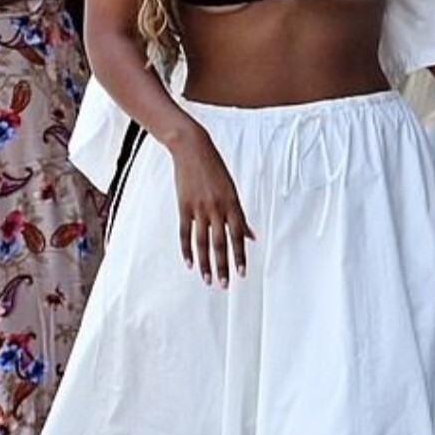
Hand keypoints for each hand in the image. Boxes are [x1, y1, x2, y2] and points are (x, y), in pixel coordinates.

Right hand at [169, 125, 254, 287]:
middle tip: (224, 285)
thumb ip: (239, 216)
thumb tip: (251, 236)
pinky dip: (187, 250)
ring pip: (202, 242)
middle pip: (220, 243)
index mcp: (232, 204)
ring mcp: (200, 208)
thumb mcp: (232, 191)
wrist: (193, 149)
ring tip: (208, 280)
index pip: (238, 236)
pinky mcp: (184, 206)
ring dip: (206, 263)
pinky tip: (190, 264)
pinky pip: (185, 233)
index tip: (241, 274)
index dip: (239, 256)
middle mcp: (217, 208)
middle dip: (223, 266)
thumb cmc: (215, 170)